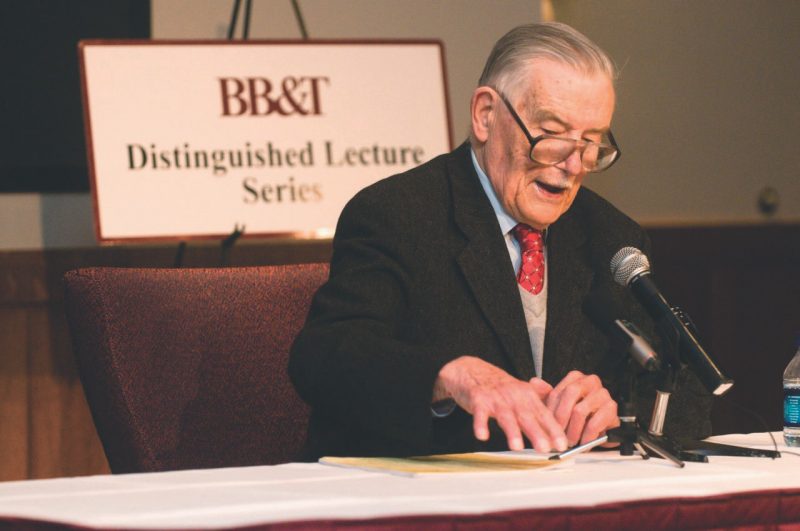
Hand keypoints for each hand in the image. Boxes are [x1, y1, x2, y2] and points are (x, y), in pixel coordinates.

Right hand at [432, 356, 567, 451]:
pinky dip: (480, 424)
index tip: (562, 445)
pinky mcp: (478, 399)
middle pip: (526, 415)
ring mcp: (495, 397)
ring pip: (505, 415)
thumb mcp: (522, 391)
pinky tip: (482, 436)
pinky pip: (479, 413)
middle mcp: (513, 395)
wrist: (472, 370)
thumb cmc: (499, 387)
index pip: (543, 414)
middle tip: (545, 448)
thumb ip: (541, 403)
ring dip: (511, 431)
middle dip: (537, 432)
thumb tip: (561, 419)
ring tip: (517, 447)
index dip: (553, 429)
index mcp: (527, 395)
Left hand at [545, 370, 618, 446]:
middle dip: (561, 419)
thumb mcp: (559, 404)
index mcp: (575, 378)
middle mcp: (590, 382)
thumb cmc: (579, 414)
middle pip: (570, 395)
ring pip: (580, 410)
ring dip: (573, 430)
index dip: (550, 412)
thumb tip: (534, 382)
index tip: (546, 426)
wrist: (602, 427)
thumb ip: (546, 394)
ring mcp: (602, 393)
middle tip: (558, 435)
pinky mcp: (611, 407)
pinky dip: (587, 436)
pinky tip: (584, 442)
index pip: (557, 392)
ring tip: (570, 441)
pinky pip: (595, 423)